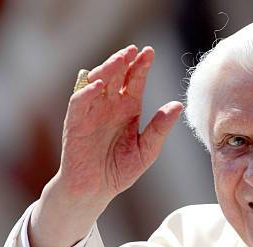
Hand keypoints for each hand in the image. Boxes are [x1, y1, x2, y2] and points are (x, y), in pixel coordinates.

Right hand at [28, 45, 181, 246]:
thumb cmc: (120, 170)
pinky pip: (78, 102)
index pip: (134, 81)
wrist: (96, 190)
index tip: (150, 52)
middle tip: (135, 50)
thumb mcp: (147, 149)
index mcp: (128, 109)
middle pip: (115, 76)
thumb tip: (178, 105)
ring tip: (119, 59)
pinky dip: (87, 92)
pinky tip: (99, 85)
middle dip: (124, 62)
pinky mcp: (75, 123)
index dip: (141, 66)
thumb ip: (160, 127)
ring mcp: (91, 112)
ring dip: (106, 70)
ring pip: (96, 83)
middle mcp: (109, 106)